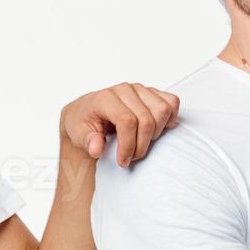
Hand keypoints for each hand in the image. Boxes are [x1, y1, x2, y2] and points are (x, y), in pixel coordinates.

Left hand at [60, 82, 180, 166]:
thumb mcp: (77, 134)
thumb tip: (97, 148)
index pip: (127, 121)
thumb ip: (87, 141)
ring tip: (142, 142)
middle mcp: (125, 90)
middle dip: (141, 145)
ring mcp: (140, 89)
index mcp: (105, 98)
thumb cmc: (84, 122)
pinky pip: (171, 102)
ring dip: (156, 133)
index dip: (128, 145)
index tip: (123, 161)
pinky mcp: (152, 92)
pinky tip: (156, 130)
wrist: (87, 112)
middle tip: (131, 157)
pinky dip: (169, 118)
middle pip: (147, 120)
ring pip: (162, 110)